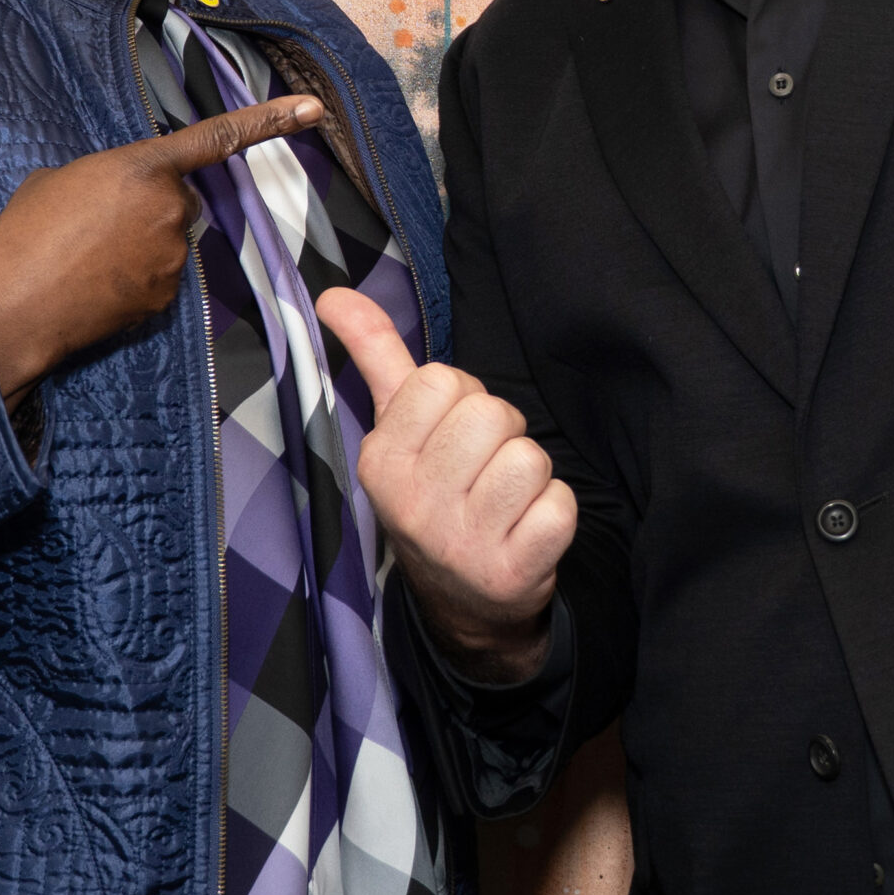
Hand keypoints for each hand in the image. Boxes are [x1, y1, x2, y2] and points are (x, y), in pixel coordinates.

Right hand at [0, 98, 322, 401]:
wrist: (11, 310)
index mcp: (144, 167)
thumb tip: (115, 196)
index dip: (270, 120)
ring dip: (138, 244)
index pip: (218, 136)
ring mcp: (174, 256)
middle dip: (148, 207)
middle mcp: (171, 208)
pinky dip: (134, 279)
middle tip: (94, 223)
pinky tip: (95, 284)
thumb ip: (104, 178)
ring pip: (168, 240)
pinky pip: (159, 277)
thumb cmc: (23, 237)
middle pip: (179, 199)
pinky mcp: (168, 296)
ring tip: (83, 256)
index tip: (314, 109)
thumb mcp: (57, 182)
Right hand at [316, 288, 575, 683]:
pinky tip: (525, 531)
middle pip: (492, 414)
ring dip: (530, 475)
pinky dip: (555, 513)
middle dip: (502, 435)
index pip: (444, 380)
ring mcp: (460, 544)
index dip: (462, 399)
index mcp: (380, 460)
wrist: (462, 602)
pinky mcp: (512, 573)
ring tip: (504, 501)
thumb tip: (333, 292)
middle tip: (482, 471)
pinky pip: (560, 505)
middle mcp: (411, 504)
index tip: (451, 435)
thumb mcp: (397, 428)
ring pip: (529, 457)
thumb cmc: (435, 492)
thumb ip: (375, 355)